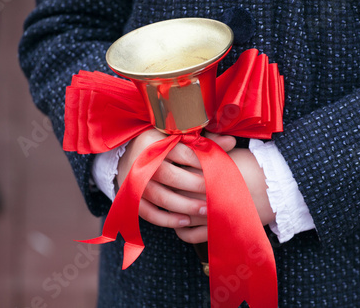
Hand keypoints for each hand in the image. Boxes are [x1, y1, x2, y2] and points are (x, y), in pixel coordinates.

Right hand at [116, 129, 235, 229]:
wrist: (127, 155)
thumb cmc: (161, 145)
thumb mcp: (178, 138)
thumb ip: (204, 141)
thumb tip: (232, 141)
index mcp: (154, 142)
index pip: (183, 153)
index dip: (203, 163)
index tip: (219, 172)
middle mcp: (142, 162)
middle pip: (171, 176)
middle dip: (196, 187)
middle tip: (215, 194)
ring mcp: (134, 182)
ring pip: (161, 197)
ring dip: (185, 206)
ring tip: (205, 210)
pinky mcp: (130, 198)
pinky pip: (148, 213)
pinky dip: (167, 219)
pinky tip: (185, 221)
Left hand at [174, 147, 274, 243]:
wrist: (277, 187)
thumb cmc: (253, 167)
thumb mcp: (229, 153)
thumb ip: (208, 149)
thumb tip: (190, 142)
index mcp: (207, 170)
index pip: (179, 170)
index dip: (171, 169)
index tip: (168, 168)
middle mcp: (205, 192)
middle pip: (175, 192)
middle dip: (168, 190)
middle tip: (164, 187)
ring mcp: (210, 212)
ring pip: (179, 215)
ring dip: (171, 212)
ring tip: (170, 206)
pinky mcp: (217, 227)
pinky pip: (191, 234)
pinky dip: (182, 231)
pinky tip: (180, 225)